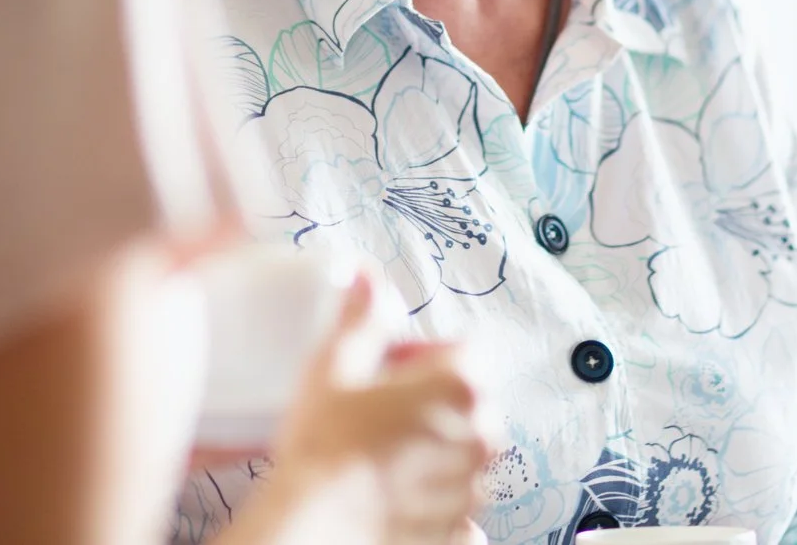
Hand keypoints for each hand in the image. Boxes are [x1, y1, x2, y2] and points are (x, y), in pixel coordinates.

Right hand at [223, 273, 495, 544]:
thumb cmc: (326, 447)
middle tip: (377, 410)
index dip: (419, 355)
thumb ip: (362, 317)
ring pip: (461, 451)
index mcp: (461, 386)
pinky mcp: (458, 527)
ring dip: (431, 446)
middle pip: (467, 400)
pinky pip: (456, 501)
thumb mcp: (336, 366)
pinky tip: (392, 491)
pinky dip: (434, 494)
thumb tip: (368, 277)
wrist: (316, 526)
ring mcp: (472, 487)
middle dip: (430, 400)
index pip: (461, 350)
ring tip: (377, 453)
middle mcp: (480, 436)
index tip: (385, 370)